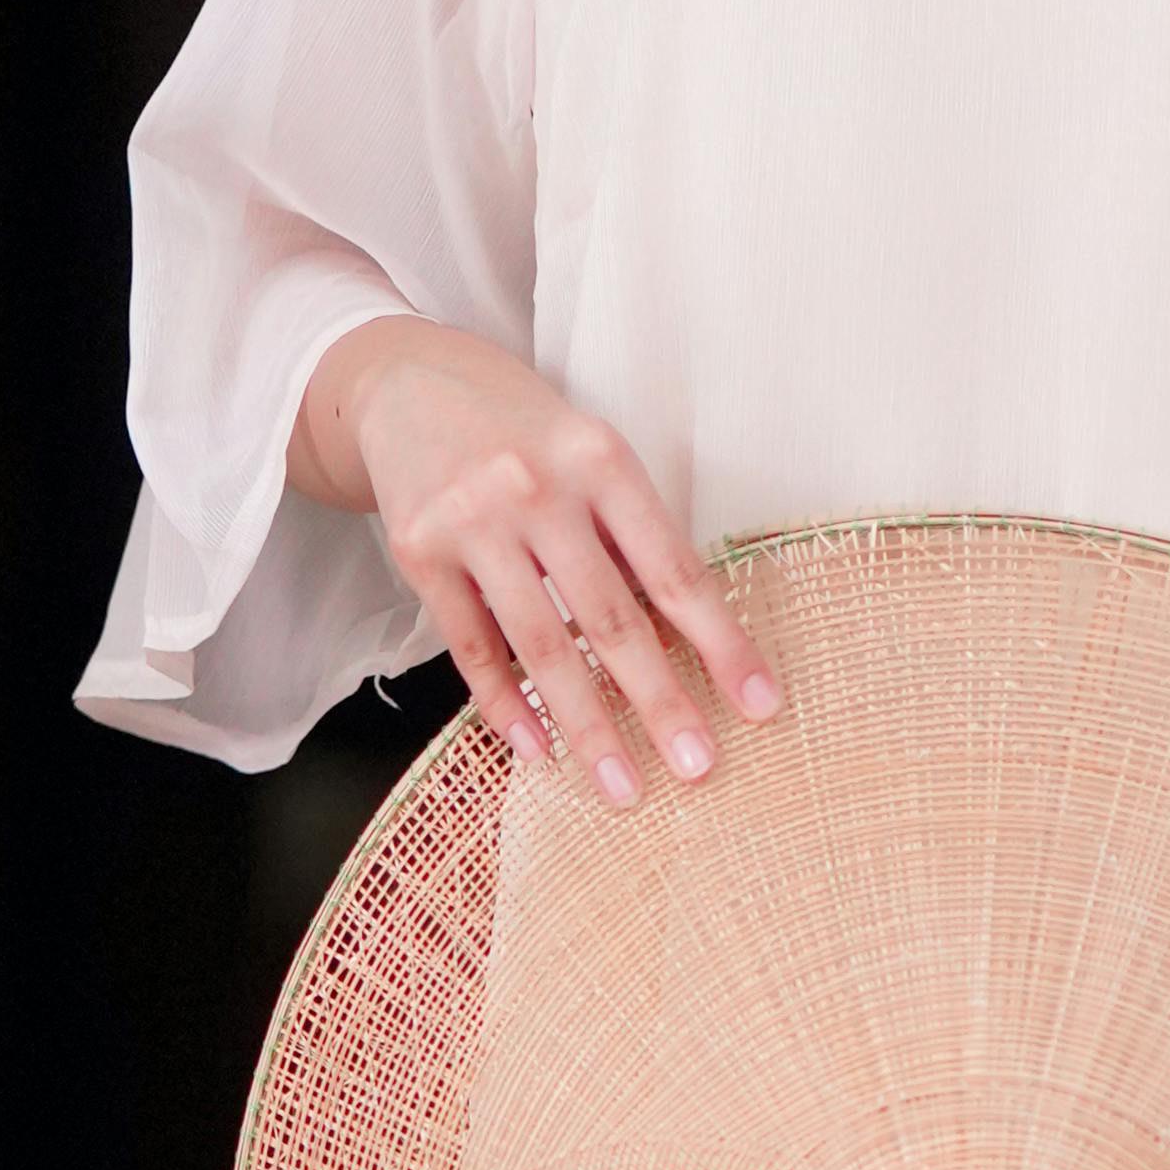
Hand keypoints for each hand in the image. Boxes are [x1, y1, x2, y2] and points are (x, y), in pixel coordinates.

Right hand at [294, 318, 784, 806]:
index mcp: (601, 460)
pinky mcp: (418, 552)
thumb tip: (690, 642)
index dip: (720, 643)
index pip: (673, 570)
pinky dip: (505, 704)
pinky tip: (539, 752)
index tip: (759, 706)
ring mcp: (472, 522)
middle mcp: (535, 489)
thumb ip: (631, 535)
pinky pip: (471, 647)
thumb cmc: (526, 432)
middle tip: (698, 768)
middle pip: (609, 619)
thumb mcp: (590, 454)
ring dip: (585, 725)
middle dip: (659, 703)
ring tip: (622, 787)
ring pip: (540, 645)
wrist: (410, 382)